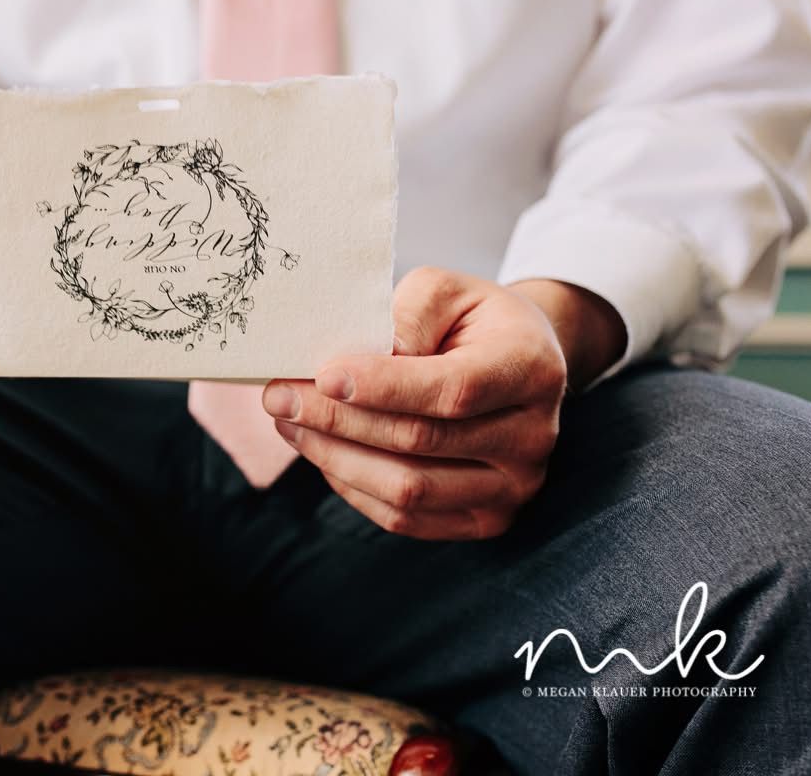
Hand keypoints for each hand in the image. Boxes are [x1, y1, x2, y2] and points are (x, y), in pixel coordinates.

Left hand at [262, 267, 624, 539]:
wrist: (521, 364)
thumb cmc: (474, 321)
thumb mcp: (446, 291)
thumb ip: (405, 317)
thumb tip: (355, 365)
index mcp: (528, 369)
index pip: (452, 389)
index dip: (383, 387)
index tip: (322, 375)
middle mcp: (532, 436)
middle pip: (419, 442)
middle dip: (338, 420)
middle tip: (278, 397)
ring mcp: (513, 487)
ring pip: (408, 490)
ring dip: (335, 458)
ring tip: (288, 424)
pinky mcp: (486, 518)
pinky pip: (407, 518)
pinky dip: (353, 487)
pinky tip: (321, 453)